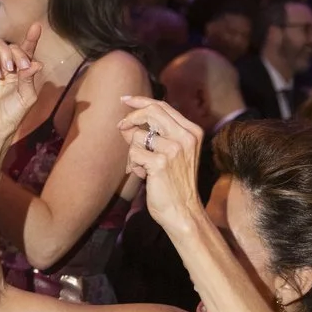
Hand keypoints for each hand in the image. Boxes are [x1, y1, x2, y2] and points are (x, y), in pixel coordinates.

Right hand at [0, 28, 42, 140]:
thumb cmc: (12, 115)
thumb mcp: (27, 97)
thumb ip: (30, 79)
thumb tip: (36, 63)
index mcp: (20, 71)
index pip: (26, 50)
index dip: (31, 38)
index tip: (36, 27)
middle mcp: (6, 67)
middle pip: (10, 45)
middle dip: (18, 52)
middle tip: (21, 67)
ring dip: (4, 53)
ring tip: (8, 70)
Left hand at [119, 96, 202, 233]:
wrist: (183, 211)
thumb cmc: (175, 183)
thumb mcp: (172, 154)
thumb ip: (155, 135)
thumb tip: (127, 123)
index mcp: (191, 132)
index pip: (163, 106)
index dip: (140, 101)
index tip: (125, 100)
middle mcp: (185, 137)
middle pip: (151, 112)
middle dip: (130, 118)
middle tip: (120, 127)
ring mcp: (174, 149)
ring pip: (137, 136)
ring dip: (133, 152)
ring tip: (143, 167)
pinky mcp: (160, 162)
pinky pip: (133, 153)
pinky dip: (134, 165)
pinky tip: (144, 175)